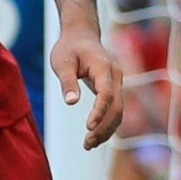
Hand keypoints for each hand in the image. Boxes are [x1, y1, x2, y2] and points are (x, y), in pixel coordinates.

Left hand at [51, 28, 126, 148]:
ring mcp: (118, 82)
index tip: (89, 127)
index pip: (106, 93)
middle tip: (87, 144)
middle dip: (104, 127)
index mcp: (103, 67)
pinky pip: (115, 109)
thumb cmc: (69, 47)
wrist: (82, 34)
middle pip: (116, 106)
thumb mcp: (62, 62)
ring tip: (88, 145)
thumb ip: (67, 82)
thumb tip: (71, 103)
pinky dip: (107, 124)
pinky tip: (95, 136)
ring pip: (118, 111)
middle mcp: (115, 76)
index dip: (99, 111)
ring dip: (107, 129)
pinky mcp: (114, 88)